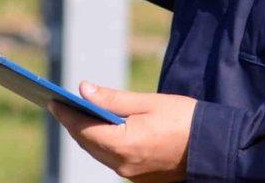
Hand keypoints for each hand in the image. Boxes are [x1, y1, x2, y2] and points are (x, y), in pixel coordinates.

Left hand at [48, 82, 196, 182]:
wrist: (211, 146)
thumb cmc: (183, 118)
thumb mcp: (148, 102)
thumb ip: (113, 98)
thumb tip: (83, 90)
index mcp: (123, 145)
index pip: (84, 129)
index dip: (66, 114)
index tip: (52, 100)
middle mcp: (122, 165)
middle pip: (88, 143)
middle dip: (73, 124)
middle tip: (60, 105)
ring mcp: (130, 174)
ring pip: (99, 153)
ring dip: (88, 134)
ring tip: (78, 115)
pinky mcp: (139, 177)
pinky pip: (113, 159)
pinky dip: (103, 143)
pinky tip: (103, 130)